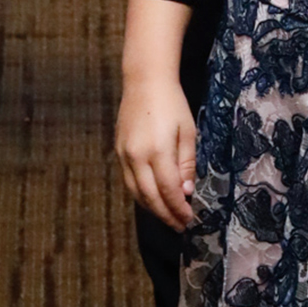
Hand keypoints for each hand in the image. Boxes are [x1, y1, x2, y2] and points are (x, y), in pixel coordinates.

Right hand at [116, 74, 196, 230]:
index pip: (168, 191)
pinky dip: (141, 194)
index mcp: (157, 151)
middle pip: (150, 197)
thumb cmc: (172, 104)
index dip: (178, 208)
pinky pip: (128, 181)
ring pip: (136, 192)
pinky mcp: (118, 150)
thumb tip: (186, 192)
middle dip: (166, 215)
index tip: (189, 218)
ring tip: (167, 216)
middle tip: (179, 225)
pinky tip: (152, 198)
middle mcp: (136, 156)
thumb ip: (186, 164)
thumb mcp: (188, 133)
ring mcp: (124, 154)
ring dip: (152, 208)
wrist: (144, 81)